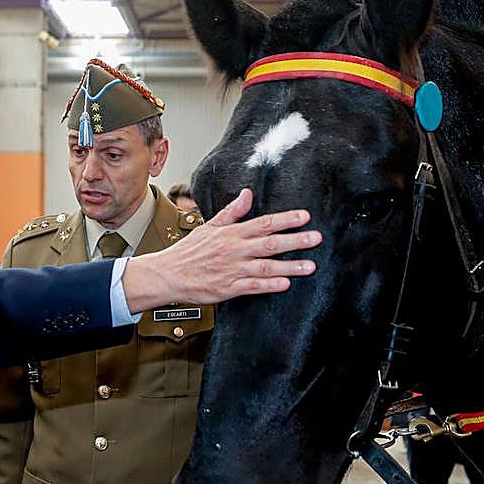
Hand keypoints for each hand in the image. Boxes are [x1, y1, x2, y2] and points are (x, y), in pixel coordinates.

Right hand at [122, 188, 320, 310]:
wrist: (167, 275)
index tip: (305, 217)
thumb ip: (231, 212)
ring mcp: (232, 270)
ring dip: (289, 267)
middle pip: (270, 244)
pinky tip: (284, 284)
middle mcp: (234, 251)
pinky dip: (269, 285)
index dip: (285, 220)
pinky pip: (252, 286)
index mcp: (231, 234)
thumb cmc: (188, 252)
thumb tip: (247, 195)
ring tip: (310, 266)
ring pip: (266, 267)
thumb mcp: (209, 226)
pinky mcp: (228, 288)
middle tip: (316, 239)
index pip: (263, 223)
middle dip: (295, 241)